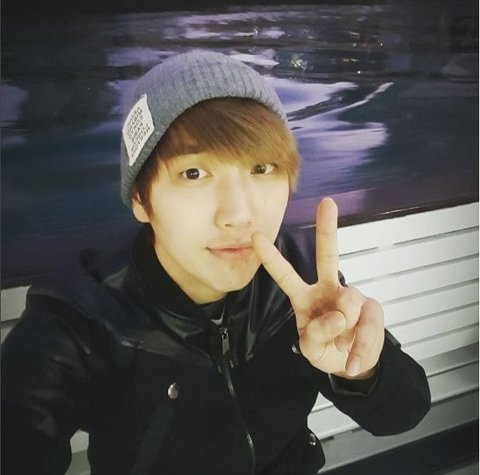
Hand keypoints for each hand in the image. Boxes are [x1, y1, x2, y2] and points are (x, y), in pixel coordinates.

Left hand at [252, 198, 384, 378]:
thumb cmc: (326, 349)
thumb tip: (339, 316)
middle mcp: (327, 289)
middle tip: (327, 203)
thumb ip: (318, 335)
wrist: (353, 364)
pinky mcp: (371, 309)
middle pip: (327, 255)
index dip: (272, 258)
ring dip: (344, 329)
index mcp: (304, 297)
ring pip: (349, 301)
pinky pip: (368, 323)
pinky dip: (360, 347)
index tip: (256, 237)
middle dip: (327, 228)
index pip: (286, 275)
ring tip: (341, 346)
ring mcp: (350, 297)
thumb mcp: (312, 349)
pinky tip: (352, 360)